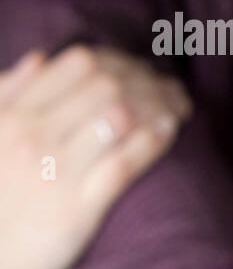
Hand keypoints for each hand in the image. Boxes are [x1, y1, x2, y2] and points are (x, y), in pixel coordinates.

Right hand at [0, 46, 191, 268]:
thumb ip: (7, 96)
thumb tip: (40, 58)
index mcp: (11, 115)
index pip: (79, 63)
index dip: (122, 62)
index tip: (143, 72)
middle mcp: (31, 136)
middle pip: (107, 86)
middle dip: (150, 83)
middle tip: (174, 91)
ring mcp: (54, 172)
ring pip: (119, 116)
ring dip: (158, 105)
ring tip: (179, 109)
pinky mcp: (77, 210)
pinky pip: (123, 163)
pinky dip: (153, 141)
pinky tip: (171, 130)